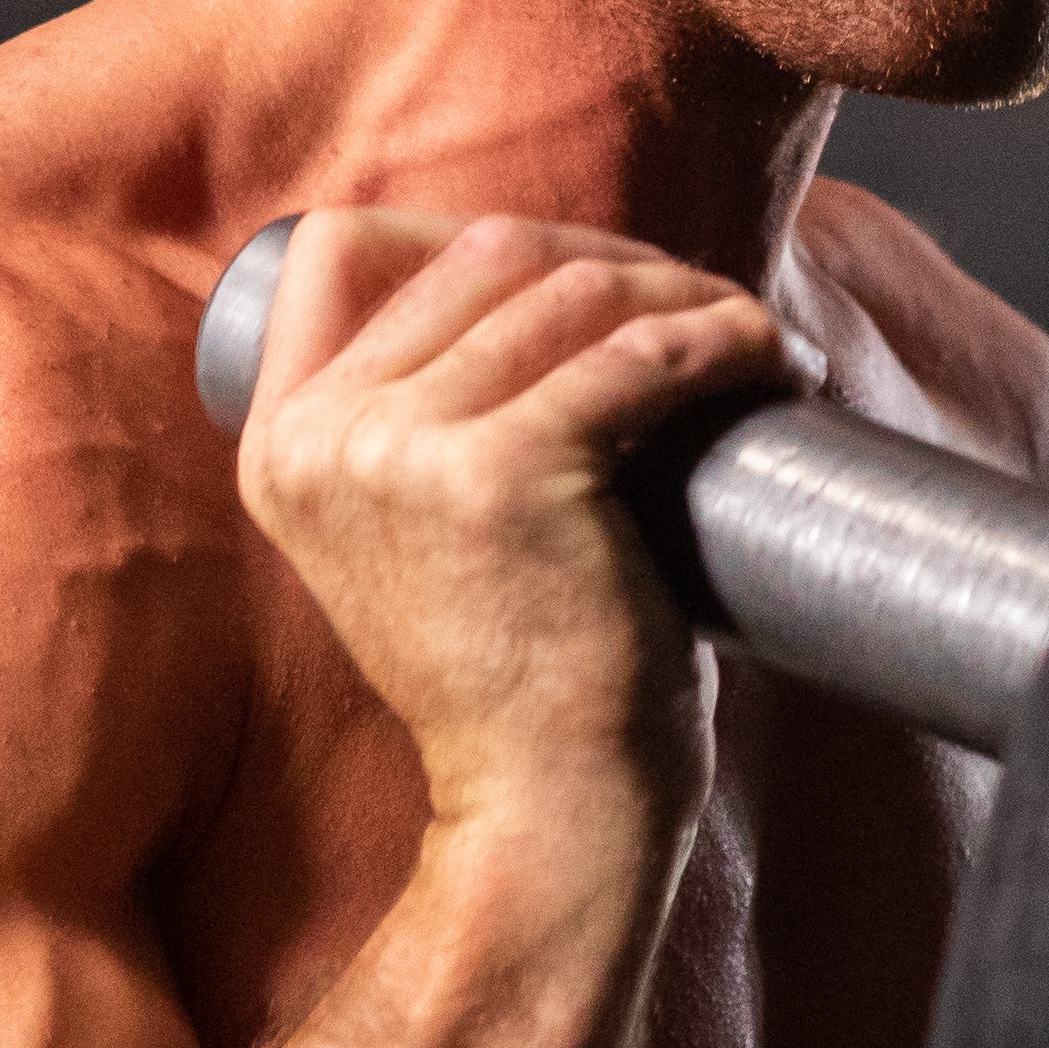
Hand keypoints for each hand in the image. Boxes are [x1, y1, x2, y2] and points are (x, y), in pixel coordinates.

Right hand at [227, 209, 781, 903]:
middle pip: (483, 251)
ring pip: (573, 287)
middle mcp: (323, 435)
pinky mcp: (505, 470)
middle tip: (695, 310)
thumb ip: (410, 421)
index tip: (573, 276)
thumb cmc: (512, 679)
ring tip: (744, 340)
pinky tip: (768, 358)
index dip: (465, 234)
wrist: (546, 813)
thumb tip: (529, 274)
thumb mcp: (406, 535)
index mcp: (280, 442)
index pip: (344, 247)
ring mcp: (403, 448)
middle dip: (611, 258)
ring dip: (684, 294)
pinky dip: (722, 340)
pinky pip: (640, 354)